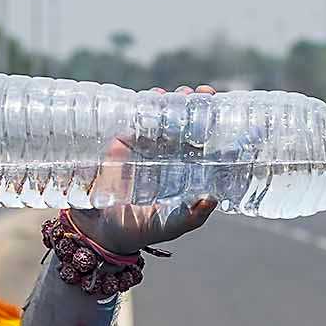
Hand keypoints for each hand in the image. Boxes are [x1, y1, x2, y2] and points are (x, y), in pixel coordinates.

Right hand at [69, 85, 217, 253]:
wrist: (103, 231)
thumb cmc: (142, 230)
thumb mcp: (170, 225)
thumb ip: (191, 216)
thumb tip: (211, 200)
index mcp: (186, 171)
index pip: (203, 142)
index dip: (213, 125)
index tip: (222, 111)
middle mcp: (169, 155)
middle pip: (185, 122)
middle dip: (194, 105)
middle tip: (202, 94)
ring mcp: (146, 147)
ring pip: (162, 116)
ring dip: (172, 102)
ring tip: (179, 95)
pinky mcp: (123, 143)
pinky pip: (136, 119)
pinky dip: (145, 106)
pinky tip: (154, 98)